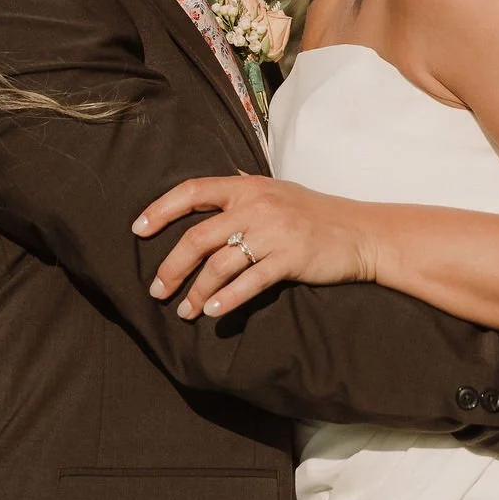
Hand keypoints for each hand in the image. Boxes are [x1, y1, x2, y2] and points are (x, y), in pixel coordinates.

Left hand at [134, 175, 379, 319]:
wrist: (360, 232)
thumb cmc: (314, 214)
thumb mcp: (276, 192)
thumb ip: (242, 193)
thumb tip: (205, 193)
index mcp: (247, 187)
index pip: (193, 191)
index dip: (161, 209)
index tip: (138, 229)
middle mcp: (256, 206)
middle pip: (198, 237)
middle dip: (172, 267)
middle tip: (157, 289)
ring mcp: (273, 233)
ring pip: (219, 265)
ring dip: (196, 291)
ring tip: (185, 311)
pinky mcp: (289, 259)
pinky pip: (250, 282)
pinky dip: (228, 299)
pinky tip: (214, 313)